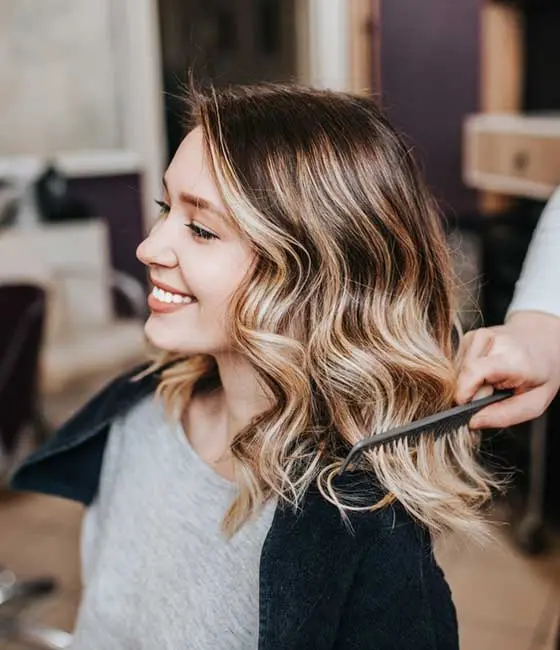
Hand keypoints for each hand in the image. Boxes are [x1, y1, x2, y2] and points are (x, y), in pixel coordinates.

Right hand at [455, 311, 559, 427]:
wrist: (543, 339)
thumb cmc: (541, 372)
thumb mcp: (536, 402)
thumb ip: (506, 415)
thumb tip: (473, 421)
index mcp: (513, 357)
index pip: (475, 371)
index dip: (465, 392)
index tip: (466, 406)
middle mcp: (492, 340)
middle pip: (463, 375)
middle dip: (471, 391)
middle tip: (491, 393)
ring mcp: (477, 335)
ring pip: (457, 370)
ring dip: (468, 383)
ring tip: (490, 381)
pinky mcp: (468, 336)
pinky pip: (457, 364)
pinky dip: (466, 373)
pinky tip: (484, 371)